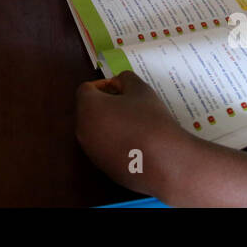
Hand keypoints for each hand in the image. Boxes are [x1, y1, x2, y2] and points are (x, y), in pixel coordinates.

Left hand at [76, 71, 185, 197]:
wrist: (164, 162)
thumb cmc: (149, 119)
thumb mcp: (140, 89)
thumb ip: (125, 79)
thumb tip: (118, 83)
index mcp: (87, 108)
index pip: (86, 89)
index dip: (104, 85)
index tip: (121, 88)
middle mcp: (82, 130)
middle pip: (88, 110)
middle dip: (104, 103)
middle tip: (127, 103)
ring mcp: (91, 152)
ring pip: (95, 130)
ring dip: (108, 122)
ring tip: (133, 123)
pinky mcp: (102, 167)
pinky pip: (103, 147)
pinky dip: (113, 141)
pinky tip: (135, 142)